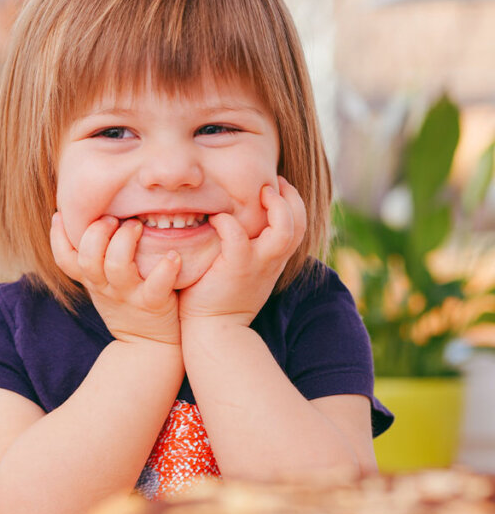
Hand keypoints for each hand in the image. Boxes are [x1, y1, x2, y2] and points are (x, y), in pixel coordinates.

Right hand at [51, 212, 181, 344]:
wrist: (148, 346)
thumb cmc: (127, 305)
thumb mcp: (102, 285)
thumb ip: (95, 258)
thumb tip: (90, 219)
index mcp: (92, 280)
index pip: (64, 259)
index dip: (57, 237)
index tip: (61, 214)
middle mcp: (105, 287)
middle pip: (87, 258)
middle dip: (97, 232)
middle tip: (113, 218)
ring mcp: (128, 295)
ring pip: (117, 266)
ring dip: (125, 241)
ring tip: (137, 226)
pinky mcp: (152, 304)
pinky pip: (156, 286)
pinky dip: (165, 268)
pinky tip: (173, 256)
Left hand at [178, 176, 306, 328]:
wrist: (214, 331)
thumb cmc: (219, 298)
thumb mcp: (242, 271)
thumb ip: (246, 249)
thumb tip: (235, 223)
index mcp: (274, 260)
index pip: (298, 226)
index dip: (292, 203)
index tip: (276, 187)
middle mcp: (272, 261)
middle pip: (300, 223)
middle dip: (291, 197)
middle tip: (272, 183)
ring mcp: (257, 265)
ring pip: (284, 230)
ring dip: (275, 206)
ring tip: (260, 193)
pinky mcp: (236, 268)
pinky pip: (237, 236)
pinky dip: (228, 222)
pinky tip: (216, 219)